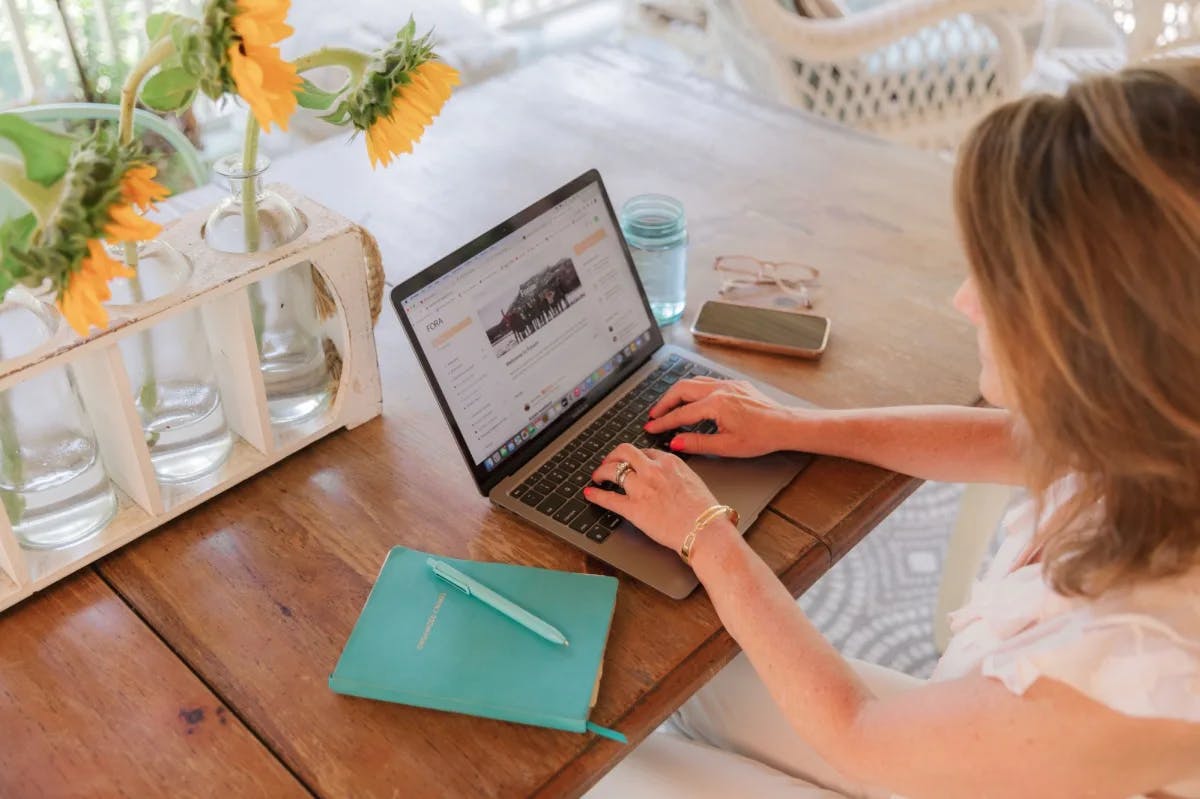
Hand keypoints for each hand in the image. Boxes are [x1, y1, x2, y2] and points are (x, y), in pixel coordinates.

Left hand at [583, 443, 719, 552]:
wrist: (705, 530)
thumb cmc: (704, 511)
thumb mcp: (693, 481)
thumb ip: (676, 475)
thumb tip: (668, 477)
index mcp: (669, 462)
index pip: (644, 451)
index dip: (633, 457)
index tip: (629, 462)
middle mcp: (653, 470)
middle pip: (624, 452)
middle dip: (612, 456)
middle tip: (608, 463)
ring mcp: (642, 488)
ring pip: (612, 469)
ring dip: (601, 472)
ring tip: (598, 477)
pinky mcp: (634, 508)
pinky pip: (608, 498)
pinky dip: (596, 495)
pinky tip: (590, 494)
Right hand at [644, 377, 799, 457]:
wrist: (785, 425)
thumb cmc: (761, 437)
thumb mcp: (727, 447)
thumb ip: (697, 443)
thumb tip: (675, 442)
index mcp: (716, 404)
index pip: (681, 414)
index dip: (663, 422)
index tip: (650, 428)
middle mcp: (719, 389)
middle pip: (681, 389)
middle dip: (664, 402)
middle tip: (654, 415)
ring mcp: (728, 384)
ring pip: (693, 382)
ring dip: (677, 393)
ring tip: (668, 406)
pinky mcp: (735, 384)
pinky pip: (707, 382)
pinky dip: (693, 390)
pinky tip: (692, 399)